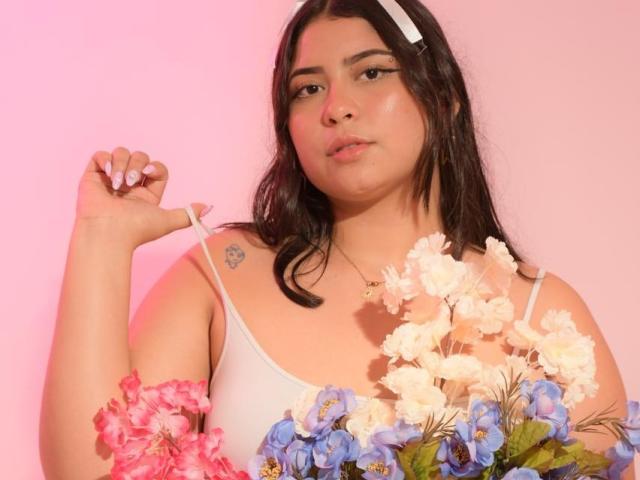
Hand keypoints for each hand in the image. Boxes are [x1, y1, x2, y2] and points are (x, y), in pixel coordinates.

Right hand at [75, 146, 210, 248]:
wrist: (109, 233)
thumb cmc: (137, 229)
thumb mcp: (168, 221)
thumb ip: (188, 214)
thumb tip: (208, 208)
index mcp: (146, 194)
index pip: (156, 169)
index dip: (155, 167)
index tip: (149, 174)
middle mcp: (128, 186)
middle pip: (140, 157)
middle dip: (137, 164)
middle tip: (131, 182)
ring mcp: (110, 180)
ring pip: (121, 153)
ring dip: (122, 164)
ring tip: (118, 183)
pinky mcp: (93, 177)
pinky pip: (100, 156)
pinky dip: (105, 160)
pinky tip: (108, 175)